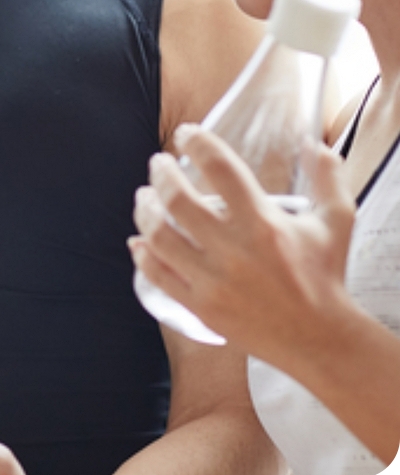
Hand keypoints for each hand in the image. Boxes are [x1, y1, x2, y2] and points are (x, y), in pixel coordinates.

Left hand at [131, 125, 356, 364]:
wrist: (319, 340)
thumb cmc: (325, 277)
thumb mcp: (336, 223)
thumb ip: (328, 179)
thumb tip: (313, 142)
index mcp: (264, 224)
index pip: (221, 170)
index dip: (199, 144)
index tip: (186, 134)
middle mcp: (234, 250)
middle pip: (178, 200)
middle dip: (161, 174)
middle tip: (159, 163)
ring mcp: (213, 280)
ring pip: (159, 236)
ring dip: (145, 210)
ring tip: (144, 196)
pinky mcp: (200, 306)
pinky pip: (157, 276)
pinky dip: (142, 255)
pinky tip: (138, 240)